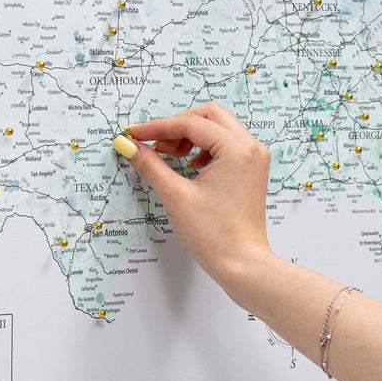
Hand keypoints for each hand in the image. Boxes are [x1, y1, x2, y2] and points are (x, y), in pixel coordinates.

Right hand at [119, 101, 274, 298]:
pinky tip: (189, 165)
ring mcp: (253, 158)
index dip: (158, 127)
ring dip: (191, 135)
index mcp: (237, 149)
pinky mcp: (251, 169)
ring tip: (170, 155)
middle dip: (177, 125)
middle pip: (209, 115)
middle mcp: (250, 147)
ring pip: (218, 127)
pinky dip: (203, 147)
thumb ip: (150, 165)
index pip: (191, 124)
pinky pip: (225, 144)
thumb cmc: (215, 236)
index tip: (134, 134)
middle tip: (155, 144)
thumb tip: (128, 145)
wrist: (242, 264)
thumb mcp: (176, 196)